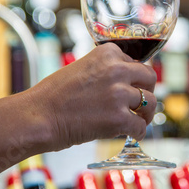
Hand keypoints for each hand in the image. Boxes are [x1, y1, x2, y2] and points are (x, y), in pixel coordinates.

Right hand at [33, 43, 156, 150]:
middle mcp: (117, 70)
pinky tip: (130, 134)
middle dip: (147, 91)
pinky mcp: (118, 118)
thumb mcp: (82, 68)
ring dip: (146, 113)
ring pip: (151, 102)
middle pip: (150, 78)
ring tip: (138, 120)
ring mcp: (119, 94)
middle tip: (140, 104)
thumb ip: (105, 70)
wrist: (38, 116)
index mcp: (108, 53)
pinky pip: (141, 126)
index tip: (129, 88)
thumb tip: (125, 81)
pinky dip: (138, 132)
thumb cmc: (54, 95)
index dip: (134, 78)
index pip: (136, 62)